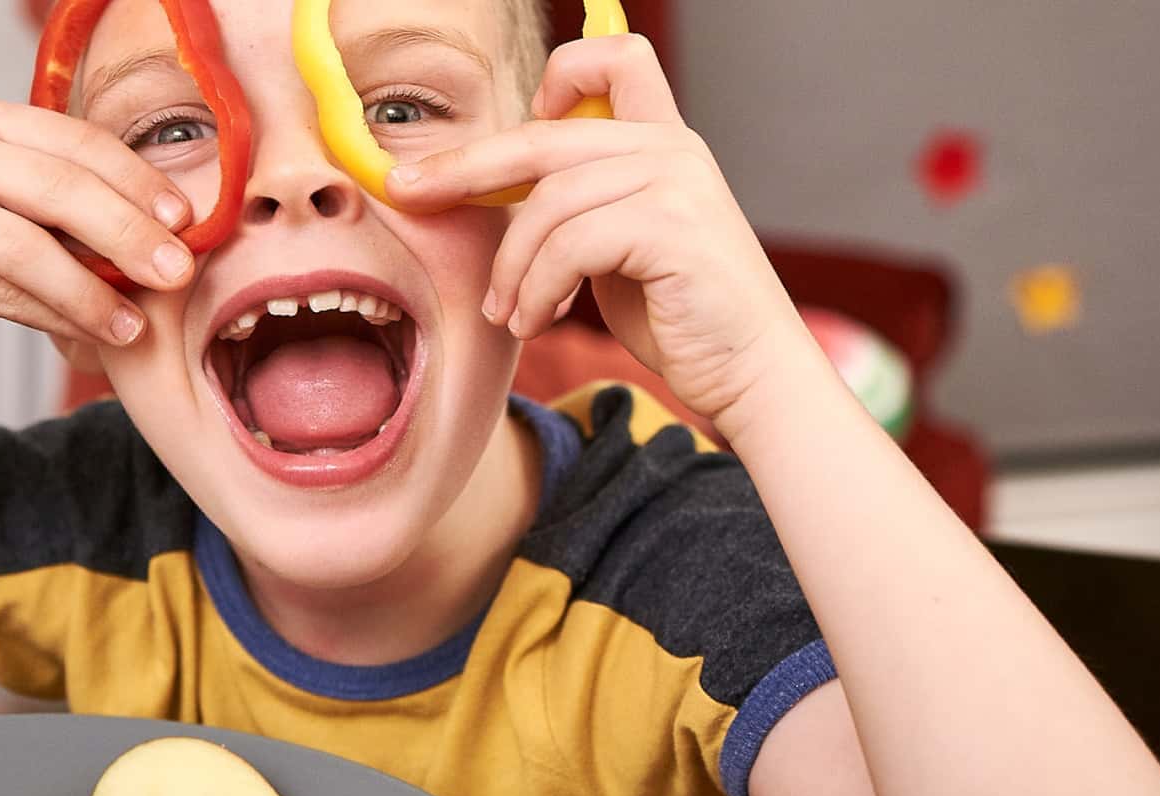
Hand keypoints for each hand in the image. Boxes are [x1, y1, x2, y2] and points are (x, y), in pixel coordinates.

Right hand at [0, 98, 196, 364]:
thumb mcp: (9, 204)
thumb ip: (71, 206)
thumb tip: (169, 233)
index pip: (78, 141)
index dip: (138, 180)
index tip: (186, 218)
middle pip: (58, 188)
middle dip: (128, 232)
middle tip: (177, 271)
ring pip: (28, 248)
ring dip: (92, 292)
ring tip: (135, 325)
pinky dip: (52, 316)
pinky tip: (89, 335)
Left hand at [385, 34, 805, 433]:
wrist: (751, 374)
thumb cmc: (678, 317)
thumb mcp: (618, 247)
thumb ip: (577, 207)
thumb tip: (488, 192)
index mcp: (663, 139)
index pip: (613, 56)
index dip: (555, 79)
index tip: (516, 140)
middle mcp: (672, 147)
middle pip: (543, 136)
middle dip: (463, 169)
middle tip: (408, 193)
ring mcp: (676, 182)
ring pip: (548, 203)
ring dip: (511, 268)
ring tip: (507, 314)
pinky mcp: (672, 228)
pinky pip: (570, 246)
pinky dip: (538, 290)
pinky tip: (536, 322)